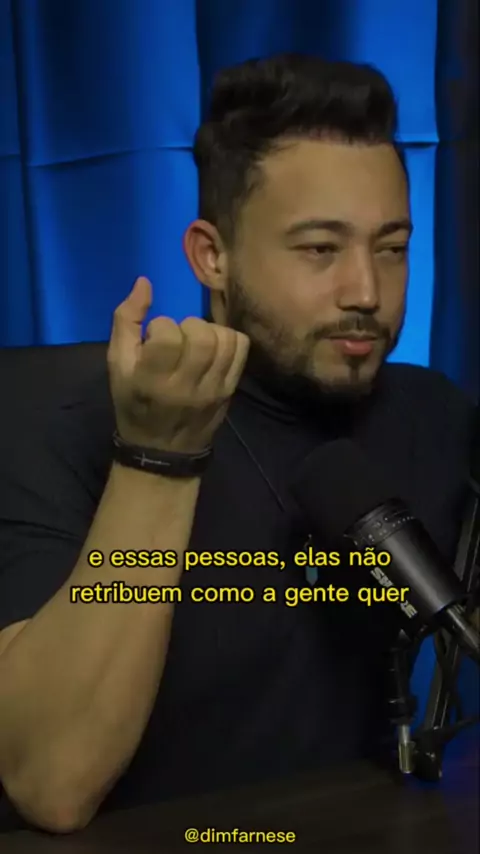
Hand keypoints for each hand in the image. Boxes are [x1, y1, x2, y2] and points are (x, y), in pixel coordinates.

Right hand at [107, 277, 249, 453]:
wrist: (163, 450)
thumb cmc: (134, 404)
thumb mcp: (117, 366)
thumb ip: (125, 322)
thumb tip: (144, 283)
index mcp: (153, 381)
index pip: (168, 336)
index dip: (161, 327)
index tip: (154, 339)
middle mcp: (187, 386)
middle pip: (202, 335)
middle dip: (188, 326)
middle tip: (178, 337)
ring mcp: (214, 389)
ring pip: (225, 339)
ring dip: (210, 330)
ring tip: (196, 341)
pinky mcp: (231, 389)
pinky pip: (241, 349)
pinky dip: (229, 339)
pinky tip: (214, 347)